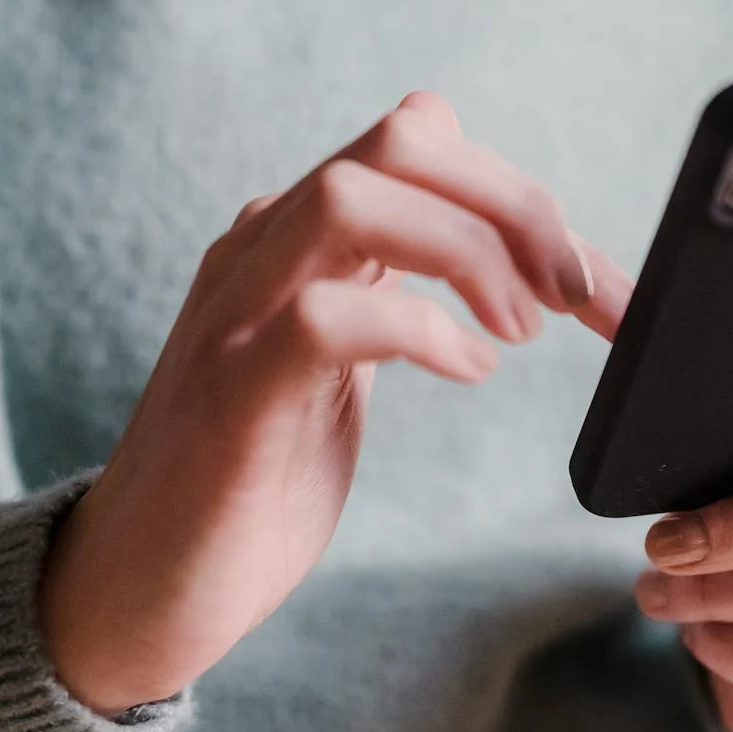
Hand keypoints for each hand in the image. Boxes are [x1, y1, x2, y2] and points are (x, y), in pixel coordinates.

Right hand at [40, 93, 632, 713]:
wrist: (137, 590)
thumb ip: (391, 294)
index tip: (595, 284)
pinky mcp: (231, 396)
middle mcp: (260, 254)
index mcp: (294, 242)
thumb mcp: (338, 370)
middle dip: (515, 205)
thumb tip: (495, 250)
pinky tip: (466, 371)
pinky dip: (417, 330)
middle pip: (400, 141)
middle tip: (575, 297)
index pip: (420, 142)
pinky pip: (325, 317)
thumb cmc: (249, 487)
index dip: (524, 195)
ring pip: (354, 197)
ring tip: (516, 333)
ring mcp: (237, 318)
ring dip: (469, 253)